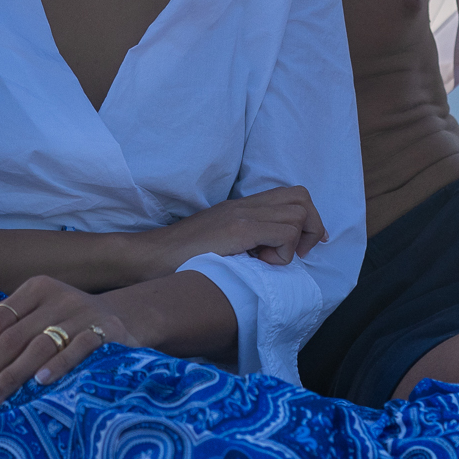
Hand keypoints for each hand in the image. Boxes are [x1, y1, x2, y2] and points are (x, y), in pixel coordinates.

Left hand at [0, 277, 138, 406]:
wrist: (130, 317)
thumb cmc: (73, 322)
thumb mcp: (41, 313)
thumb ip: (9, 323)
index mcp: (36, 289)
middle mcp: (57, 297)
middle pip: (13, 336)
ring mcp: (83, 313)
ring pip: (40, 345)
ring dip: (12, 374)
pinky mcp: (107, 330)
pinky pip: (79, 348)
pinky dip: (59, 365)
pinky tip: (41, 382)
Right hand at [125, 186, 329, 273]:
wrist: (148, 258)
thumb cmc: (179, 260)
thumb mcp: (220, 246)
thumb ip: (245, 244)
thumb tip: (270, 258)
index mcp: (242, 208)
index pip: (292, 196)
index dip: (307, 221)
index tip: (301, 248)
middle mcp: (245, 205)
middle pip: (302, 198)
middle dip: (310, 228)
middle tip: (293, 254)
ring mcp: (241, 215)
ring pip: (298, 213)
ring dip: (293, 242)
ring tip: (269, 260)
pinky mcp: (237, 229)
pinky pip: (283, 232)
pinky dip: (282, 253)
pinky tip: (258, 262)